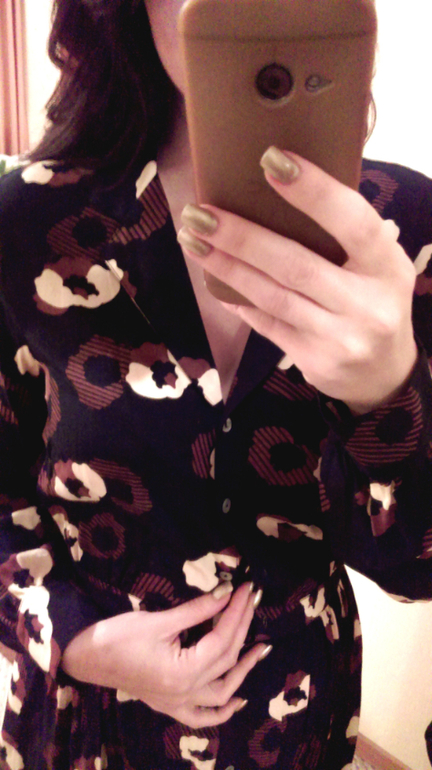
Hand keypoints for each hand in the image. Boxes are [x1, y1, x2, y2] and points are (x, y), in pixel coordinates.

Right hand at [62, 583, 267, 727]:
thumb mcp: (160, 620)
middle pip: (225, 658)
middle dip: (242, 626)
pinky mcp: (170, 705)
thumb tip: (227, 592)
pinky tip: (237, 700)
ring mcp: (178, 703)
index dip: (236, 611)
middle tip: (253, 599)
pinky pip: (202, 716)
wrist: (85, 659)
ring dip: (243, 669)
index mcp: (182, 672)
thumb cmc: (117, 636)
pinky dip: (221, 711)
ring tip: (261, 647)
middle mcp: (185, 693)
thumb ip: (197, 609)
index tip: (246, 588)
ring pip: (222, 690)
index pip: (221, 639)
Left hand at [178, 148, 417, 413]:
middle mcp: (368, 304)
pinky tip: (214, 283)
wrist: (383, 373)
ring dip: (227, 268)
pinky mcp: (314, 361)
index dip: (314, 192)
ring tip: (193, 242)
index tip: (271, 161)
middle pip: (296, 264)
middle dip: (242, 237)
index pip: (354, 222)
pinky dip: (238, 301)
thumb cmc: (375, 302)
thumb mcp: (379, 265)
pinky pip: (267, 325)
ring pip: (272, 296)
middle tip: (200, 213)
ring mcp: (340, 337)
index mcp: (388, 266)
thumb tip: (279, 189)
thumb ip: (346, 236)